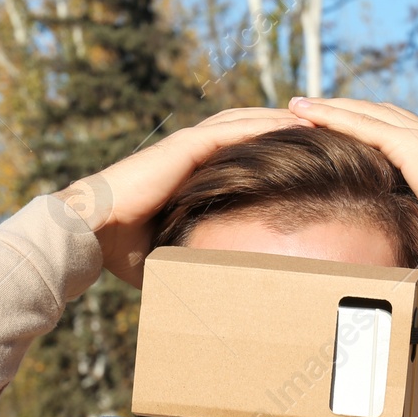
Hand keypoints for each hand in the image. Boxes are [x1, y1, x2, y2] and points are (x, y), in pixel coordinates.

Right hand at [51, 108, 316, 287]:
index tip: (310, 155)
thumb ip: (195, 263)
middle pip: (250, 129)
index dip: (275, 148)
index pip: (241, 153)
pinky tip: (296, 124)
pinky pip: (234, 130)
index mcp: (189, 173)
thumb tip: (216, 297)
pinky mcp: (183, 146)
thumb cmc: (121, 251)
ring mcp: (186, 145)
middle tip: (330, 127)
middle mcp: (190, 152)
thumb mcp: (171, 257)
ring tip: (324, 119)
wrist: (87, 234)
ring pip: (246, 122)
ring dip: (284, 119)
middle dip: (287, 126)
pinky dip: (265, 124)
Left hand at [283, 97, 417, 276]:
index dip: (361, 126)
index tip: (334, 127)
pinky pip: (361, 125)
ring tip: (295, 104)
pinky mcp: (413, 146)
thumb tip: (399, 251)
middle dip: (339, 109)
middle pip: (373, 114)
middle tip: (305, 107)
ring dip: (327, 107)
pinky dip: (331, 116)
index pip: (391, 131)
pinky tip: (304, 113)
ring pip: (363, 113)